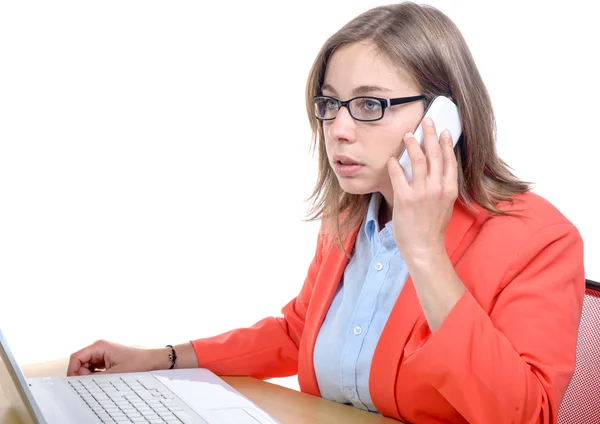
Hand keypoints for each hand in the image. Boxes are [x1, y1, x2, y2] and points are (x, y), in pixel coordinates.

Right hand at [67, 340, 164, 375]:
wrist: (151, 361)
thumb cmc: (137, 363)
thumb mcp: (113, 374)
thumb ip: (94, 378)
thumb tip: (80, 383)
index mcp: (99, 346)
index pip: (76, 357)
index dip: (73, 370)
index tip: (76, 382)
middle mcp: (98, 348)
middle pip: (79, 363)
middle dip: (81, 374)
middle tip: (91, 383)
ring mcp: (102, 353)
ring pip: (85, 367)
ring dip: (88, 376)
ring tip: (100, 380)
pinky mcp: (105, 359)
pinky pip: (92, 368)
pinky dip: (94, 375)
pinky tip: (102, 379)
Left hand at [386, 117, 457, 262]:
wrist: (423, 247)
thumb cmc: (432, 228)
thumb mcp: (444, 206)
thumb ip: (442, 188)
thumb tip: (436, 172)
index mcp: (449, 190)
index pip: (450, 160)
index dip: (446, 144)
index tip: (444, 131)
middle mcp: (437, 188)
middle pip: (435, 154)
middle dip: (430, 135)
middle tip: (426, 122)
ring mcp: (421, 193)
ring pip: (417, 160)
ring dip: (412, 144)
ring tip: (408, 135)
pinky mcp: (405, 198)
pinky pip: (398, 174)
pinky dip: (394, 164)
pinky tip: (392, 158)